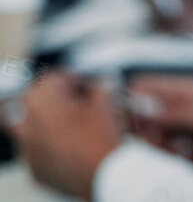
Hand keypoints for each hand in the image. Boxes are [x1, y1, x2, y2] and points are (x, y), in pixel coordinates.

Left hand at [11, 70, 124, 199]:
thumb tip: (103, 85)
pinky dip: (54, 148)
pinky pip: (42, 152)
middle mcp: (26, 122)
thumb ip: (101, 87)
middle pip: (40, 103)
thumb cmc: (101, 135)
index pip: (54, 79)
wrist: (102, 173)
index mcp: (40, 99)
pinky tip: (77, 148)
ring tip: (80, 129)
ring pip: (38, 129)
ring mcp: (28, 148)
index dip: (75, 81)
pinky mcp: (35, 168)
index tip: (89, 86)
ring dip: (54, 126)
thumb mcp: (106, 102)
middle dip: (60, 102)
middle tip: (82, 106)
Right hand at [123, 74, 192, 167]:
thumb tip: (141, 112)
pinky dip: (167, 161)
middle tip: (160, 142)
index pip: (141, 89)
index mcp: (183, 91)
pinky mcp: (187, 152)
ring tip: (179, 152)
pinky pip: (164, 157)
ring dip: (156, 149)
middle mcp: (178, 109)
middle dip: (143, 133)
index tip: (132, 123)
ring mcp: (182, 131)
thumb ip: (176, 114)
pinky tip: (186, 161)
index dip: (128, 104)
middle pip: (140, 118)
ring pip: (150, 140)